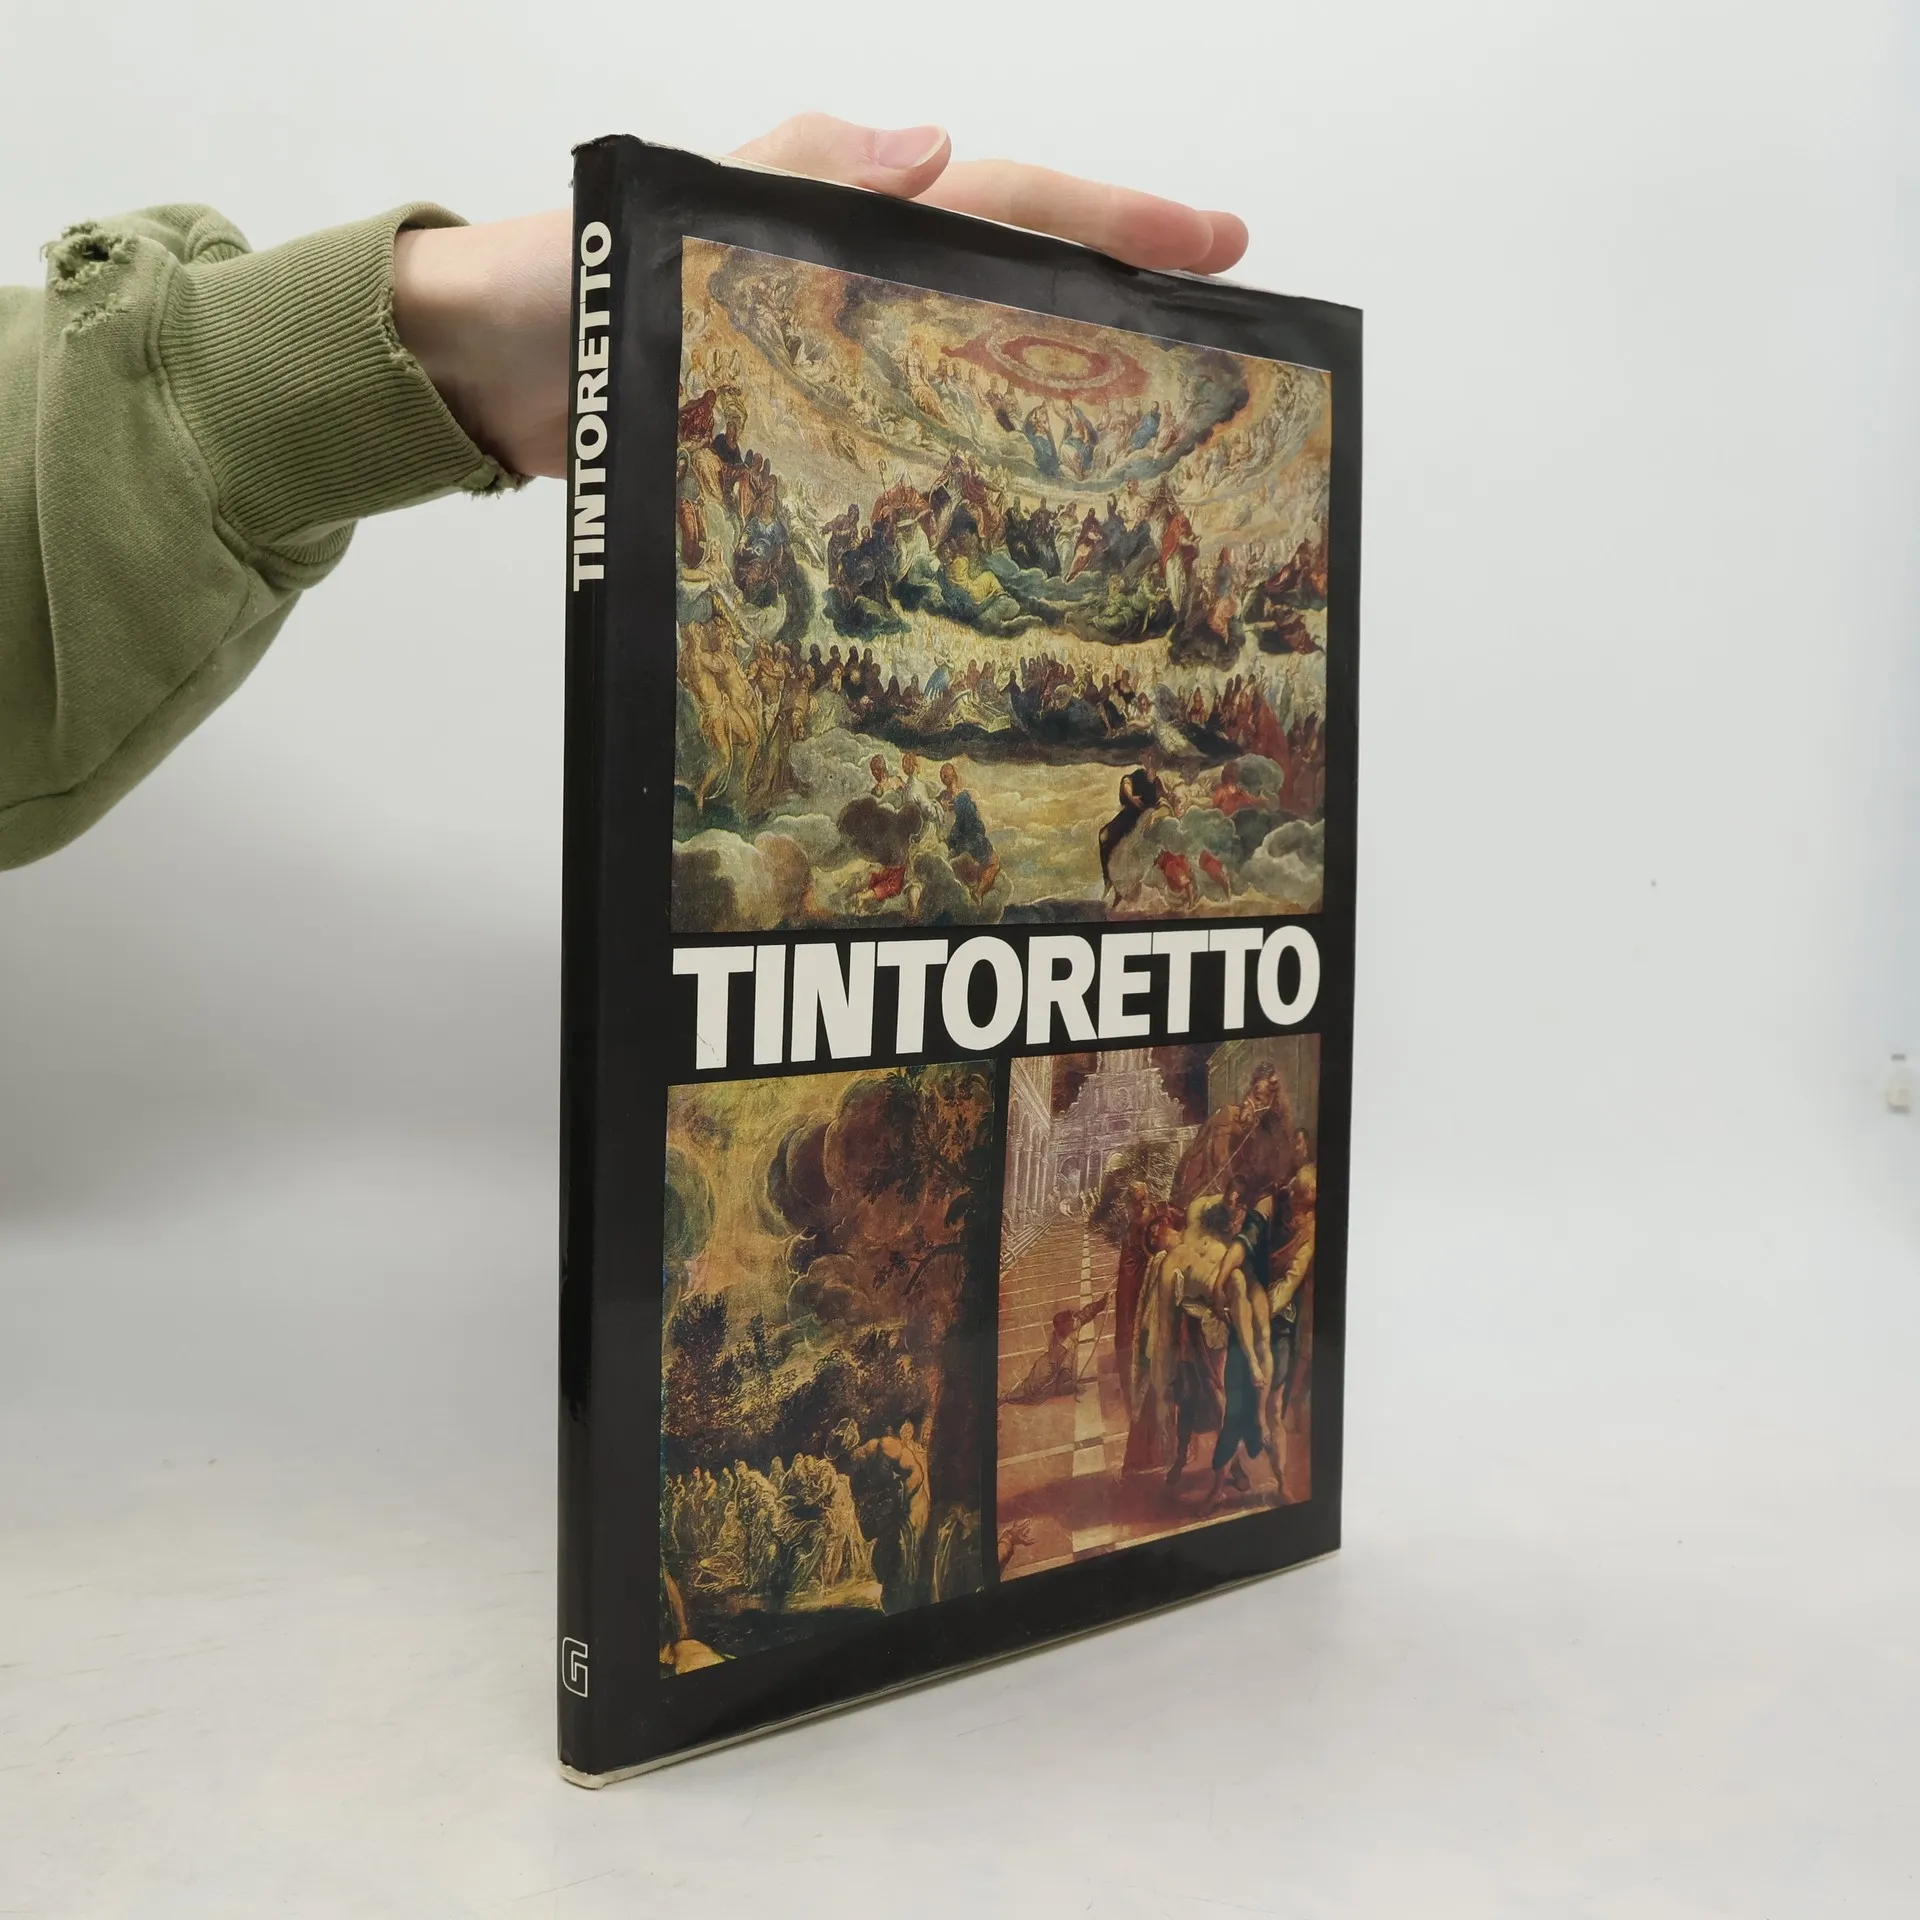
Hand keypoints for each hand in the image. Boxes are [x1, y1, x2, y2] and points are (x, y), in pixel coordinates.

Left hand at [393, 114, 1248, 478]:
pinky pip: (920, 435)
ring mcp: (846, 361)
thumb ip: (802, 172)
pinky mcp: (816, 431)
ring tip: (1163, 423)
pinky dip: (984, 456)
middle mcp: (864, 285)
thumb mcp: (680, 210)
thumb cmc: (572, 287)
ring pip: (984, 360)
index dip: (1117, 220)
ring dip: (1072, 382)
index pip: (1012, 204)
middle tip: (1229, 337)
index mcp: (851, 218)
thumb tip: (935, 147)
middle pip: (1022, 278)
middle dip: (1127, 295)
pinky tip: (1029, 501)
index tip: (1218, 241)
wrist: (490, 376)